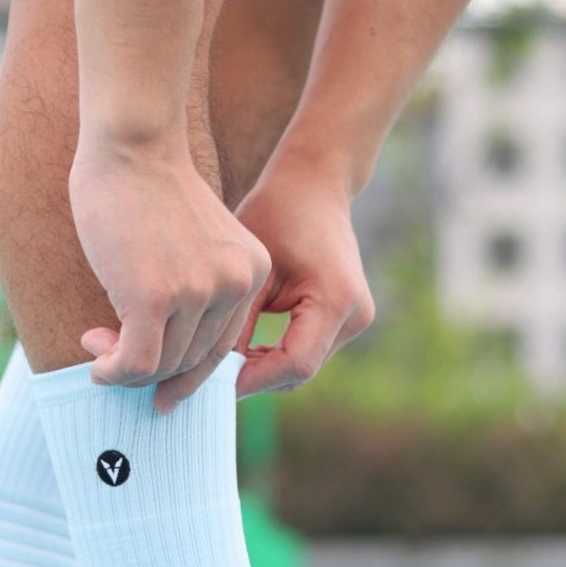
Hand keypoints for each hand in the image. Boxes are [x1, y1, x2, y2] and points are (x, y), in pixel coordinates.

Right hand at [70, 140, 270, 411]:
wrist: (131, 142)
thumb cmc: (146, 186)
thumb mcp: (191, 242)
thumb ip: (193, 288)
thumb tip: (161, 354)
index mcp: (251, 270)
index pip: (221, 344)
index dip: (184, 368)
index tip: (155, 378)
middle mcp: (234, 284)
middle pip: (193, 359)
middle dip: (151, 370)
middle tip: (110, 354)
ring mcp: (198, 292)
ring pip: (164, 364)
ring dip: (125, 367)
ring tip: (97, 345)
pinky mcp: (156, 297)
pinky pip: (137, 362)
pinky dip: (113, 372)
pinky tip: (95, 362)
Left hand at [234, 165, 374, 397]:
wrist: (315, 184)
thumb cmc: (276, 213)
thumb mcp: (250, 269)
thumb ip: (238, 322)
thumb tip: (215, 374)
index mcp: (336, 299)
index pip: (295, 364)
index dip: (252, 379)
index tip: (212, 382)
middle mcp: (355, 315)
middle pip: (300, 372)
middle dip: (254, 378)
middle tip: (207, 377)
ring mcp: (357, 319)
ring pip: (303, 368)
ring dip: (264, 370)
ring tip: (221, 364)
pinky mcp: (348, 319)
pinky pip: (307, 352)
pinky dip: (276, 357)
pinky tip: (243, 351)